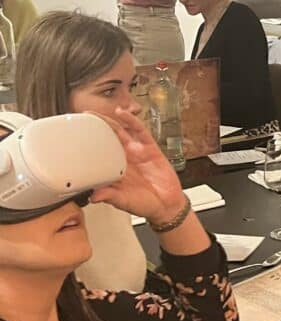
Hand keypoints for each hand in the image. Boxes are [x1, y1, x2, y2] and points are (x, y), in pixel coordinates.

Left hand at [89, 107, 185, 223]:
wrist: (168, 206)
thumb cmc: (146, 205)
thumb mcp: (125, 202)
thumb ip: (110, 196)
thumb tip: (94, 196)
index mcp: (115, 171)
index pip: (97, 154)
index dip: (85, 145)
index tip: (72, 139)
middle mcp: (124, 159)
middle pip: (105, 139)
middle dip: (93, 129)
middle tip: (79, 120)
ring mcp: (137, 152)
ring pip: (120, 132)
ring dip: (108, 121)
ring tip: (94, 114)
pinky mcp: (150, 148)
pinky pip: (140, 131)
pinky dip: (131, 121)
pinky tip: (122, 113)